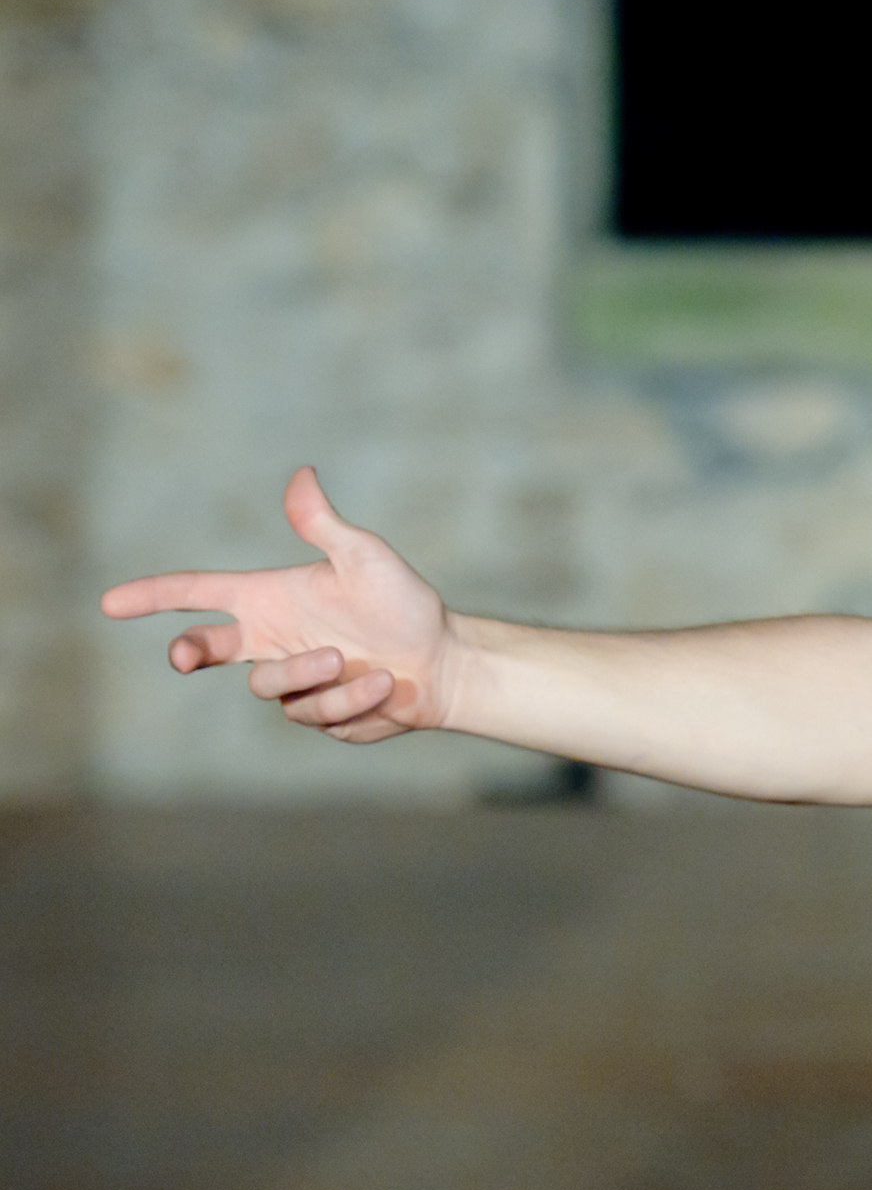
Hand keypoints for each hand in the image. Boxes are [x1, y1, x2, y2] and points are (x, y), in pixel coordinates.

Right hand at [100, 467, 456, 742]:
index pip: (198, 594)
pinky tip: (384, 686)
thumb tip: (303, 474)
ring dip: (316, 677)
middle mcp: (272, 640)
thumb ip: (324, 525)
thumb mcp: (365, 558)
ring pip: (271, 687)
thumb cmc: (404, 603)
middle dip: (190, 651)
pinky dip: (352, 700)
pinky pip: (315, 714)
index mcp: (270, 599)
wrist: (443, 661)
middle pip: (207, 649)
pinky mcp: (317, 715)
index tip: (110, 602)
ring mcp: (291, 681)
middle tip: (183, 656)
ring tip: (369, 666)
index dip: (152, 596)